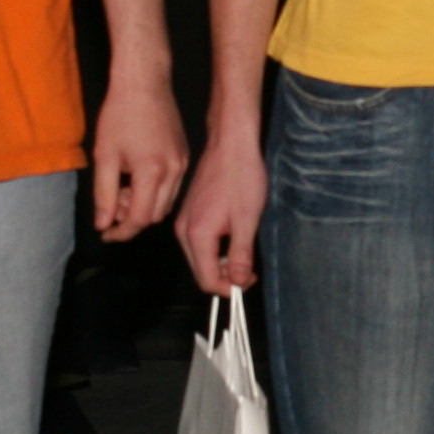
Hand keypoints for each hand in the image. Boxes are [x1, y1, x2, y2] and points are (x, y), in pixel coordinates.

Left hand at [89, 74, 186, 242]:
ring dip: (143, 206)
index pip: (139, 219)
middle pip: (154, 215)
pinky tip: (136, 176)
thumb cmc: (120, 114)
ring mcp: (183, 164)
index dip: (120, 231)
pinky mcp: (185, 156)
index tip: (105, 232)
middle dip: (131, 218)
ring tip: (121, 187)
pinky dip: (154, 192)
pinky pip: (171, 187)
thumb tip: (103, 224)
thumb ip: (103, 194)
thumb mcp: (104, 155)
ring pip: (164, 203)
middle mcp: (174, 172)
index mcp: (152, 172)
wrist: (144, 82)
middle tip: (110, 203)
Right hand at [174, 129, 265, 293]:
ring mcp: (184, 221)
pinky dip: (215, 249)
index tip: (248, 282)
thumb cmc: (241, 177)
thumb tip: (239, 282)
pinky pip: (198, 243)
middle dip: (224, 278)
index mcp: (197, 234)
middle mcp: (184, 230)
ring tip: (244, 254)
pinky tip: (233, 238)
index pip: (207, 280)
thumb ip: (241, 255)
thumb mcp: (247, 220)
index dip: (229, 289)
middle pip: (200, 271)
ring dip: (220, 264)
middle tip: (250, 271)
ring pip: (199, 258)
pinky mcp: (189, 214)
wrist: (231, 144)